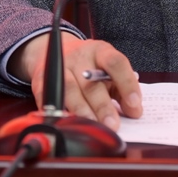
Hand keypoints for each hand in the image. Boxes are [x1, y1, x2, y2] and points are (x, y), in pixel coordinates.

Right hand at [8, 33, 142, 130]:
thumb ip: (122, 90)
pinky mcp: (42, 79)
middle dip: (103, 105)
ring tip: (93, 126)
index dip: (126, 83)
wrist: (53, 50)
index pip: (116, 63)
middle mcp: (79, 56)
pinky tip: (69, 122)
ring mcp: (59, 66)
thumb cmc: (88, 67)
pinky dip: (59, 110)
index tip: (135, 104)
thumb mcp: (107, 71)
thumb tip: (135, 111)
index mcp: (100, 51)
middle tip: (113, 125)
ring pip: (70, 89)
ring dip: (82, 110)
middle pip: (91, 82)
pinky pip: (49, 96)